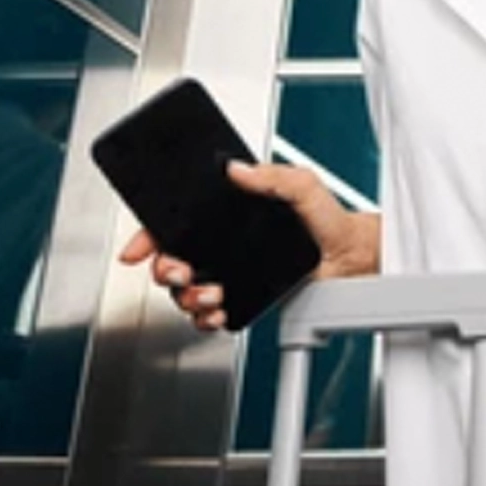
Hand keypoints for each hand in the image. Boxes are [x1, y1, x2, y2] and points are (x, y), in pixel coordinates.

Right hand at [118, 161, 380, 331]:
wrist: (348, 257)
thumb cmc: (327, 219)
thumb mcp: (303, 186)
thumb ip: (274, 176)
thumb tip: (239, 168)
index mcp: (230, 212)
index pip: (176, 222)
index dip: (148, 235)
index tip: (137, 249)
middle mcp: (223, 242)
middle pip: (170, 260)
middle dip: (165, 270)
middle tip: (183, 271)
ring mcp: (229, 271)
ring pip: (184, 291)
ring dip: (188, 297)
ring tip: (212, 292)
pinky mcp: (239, 297)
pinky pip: (207, 314)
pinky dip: (205, 318)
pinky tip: (218, 310)